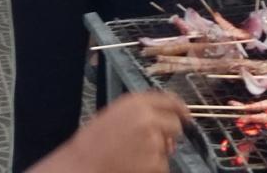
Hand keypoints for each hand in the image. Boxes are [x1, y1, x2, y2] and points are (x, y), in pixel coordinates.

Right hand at [28, 92, 188, 172]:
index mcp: (135, 103)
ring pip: (168, 149)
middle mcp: (147, 118)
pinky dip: (152, 170)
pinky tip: (133, 167)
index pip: (169, 100)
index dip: (180, 109)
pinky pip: (163, 166)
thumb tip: (164, 127)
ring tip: (132, 158)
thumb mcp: (114, 115)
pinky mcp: (154, 162)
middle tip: (153, 145)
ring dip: (157, 155)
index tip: (185, 115)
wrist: (81, 166)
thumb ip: (141, 114)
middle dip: (168, 136)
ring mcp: (153, 140)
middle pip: (175, 125)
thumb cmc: (92, 145)